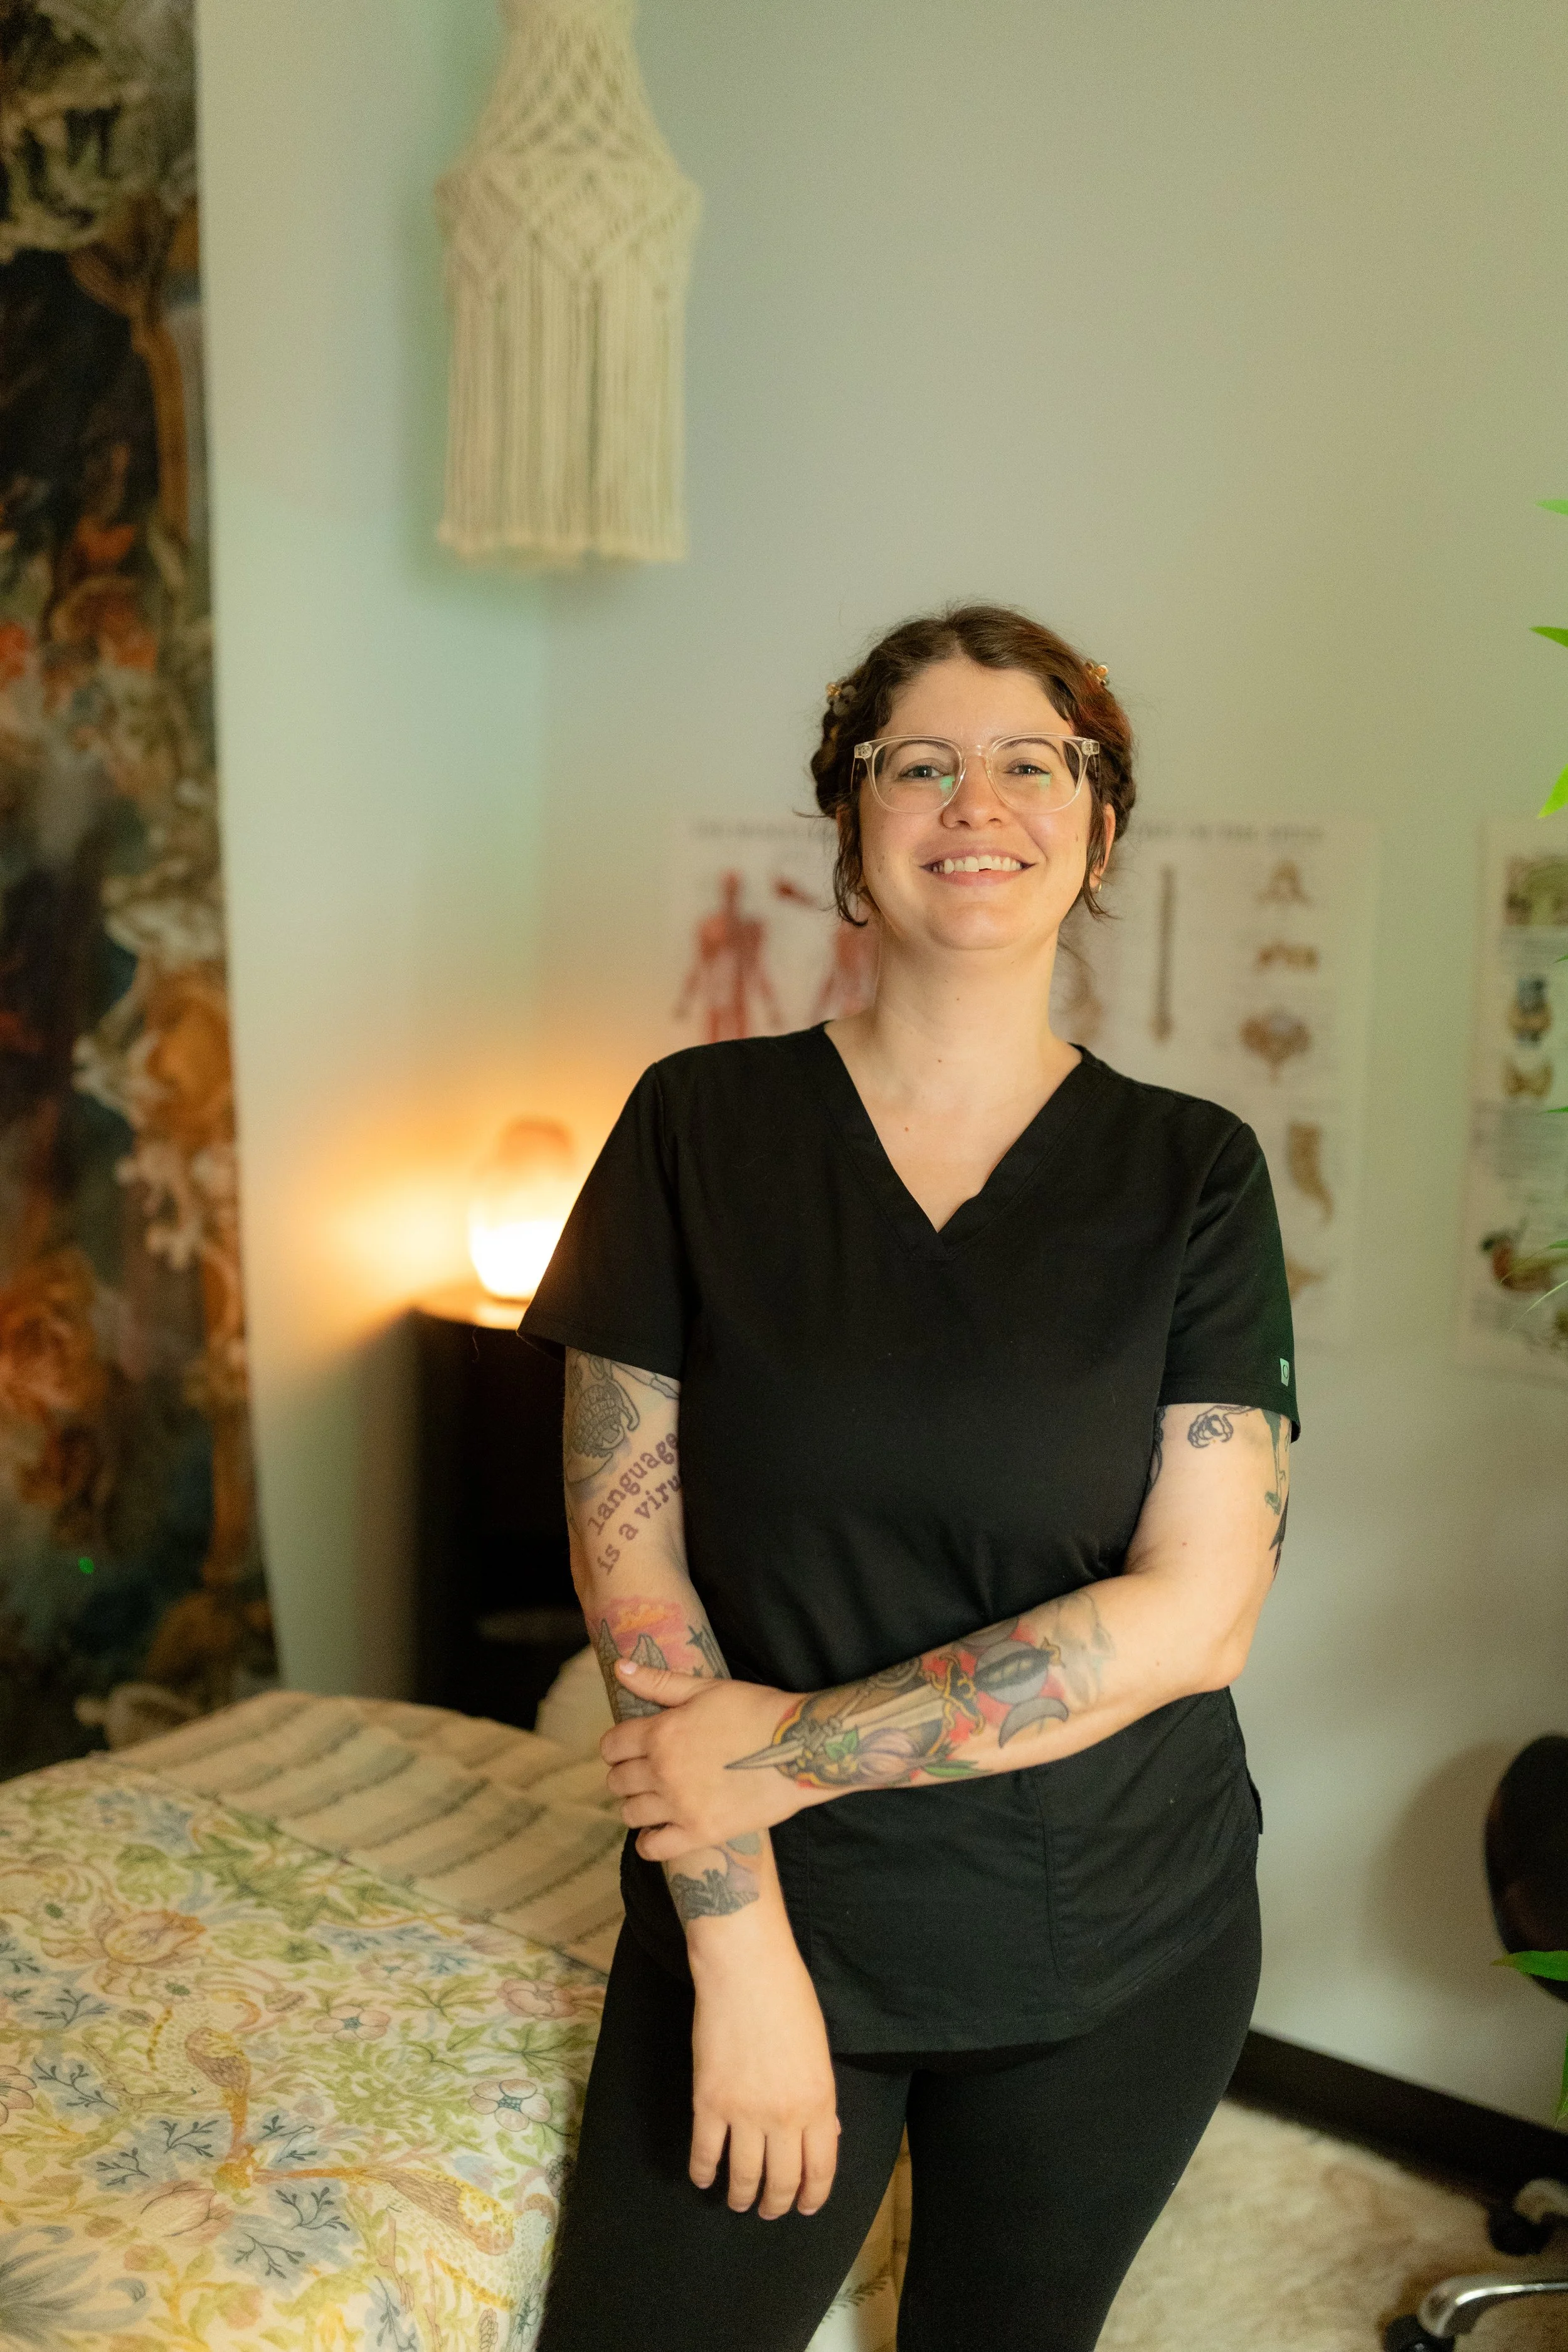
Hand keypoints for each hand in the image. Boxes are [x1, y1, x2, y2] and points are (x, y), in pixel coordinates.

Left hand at [601, 1663, 811, 1858]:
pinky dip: (649, 1842)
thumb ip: (659, 1682)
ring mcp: (680, 1805)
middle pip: (617, 1781)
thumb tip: (619, 1668)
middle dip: (625, 1774)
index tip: (628, 1748)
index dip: (616, 1747)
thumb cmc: (755, 1710)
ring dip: (636, 1805)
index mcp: (661, 1733)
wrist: (798, 1747)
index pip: (612, 1746)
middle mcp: (663, 1771)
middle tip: (643, 1772)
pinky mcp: (701, 1832)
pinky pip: (655, 1847)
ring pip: (631, 1813)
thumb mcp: (706, 1688)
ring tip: (654, 1799)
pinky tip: (659, 1830)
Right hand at [688, 1912, 839, 2216]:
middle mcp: (784, 2117)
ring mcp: (744, 2113)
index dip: (812, 2196)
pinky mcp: (708, 2102)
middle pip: (782, 2182)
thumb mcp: (819, 2051)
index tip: (805, 2207)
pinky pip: (704, 2153)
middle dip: (776, 2204)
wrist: (746, 1969)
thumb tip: (825, 2135)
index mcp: (819, 2102)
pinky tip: (704, 2177)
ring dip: (741, 2196)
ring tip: (739, 2201)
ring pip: (743, 2177)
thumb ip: (820, 2098)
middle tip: (770, 2210)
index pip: (820, 2170)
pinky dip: (703, 2173)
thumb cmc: (789, 1999)